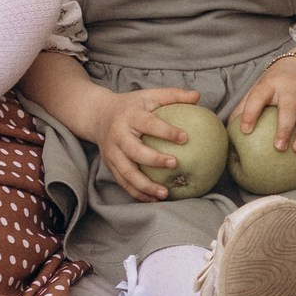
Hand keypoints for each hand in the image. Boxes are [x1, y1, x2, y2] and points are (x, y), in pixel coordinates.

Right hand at [97, 86, 204, 202]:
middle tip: (175, 164)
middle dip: (153, 160)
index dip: (166, 131)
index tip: (185, 137)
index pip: (148, 124)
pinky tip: (153, 199)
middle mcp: (118, 136)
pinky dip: (136, 193)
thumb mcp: (149, 95)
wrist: (97, 116)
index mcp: (130, 117)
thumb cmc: (131, 106)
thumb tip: (197, 96)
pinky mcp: (110, 165)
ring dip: (145, 185)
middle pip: (134, 151)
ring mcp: (112, 153)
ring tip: (164, 193)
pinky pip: (123, 182)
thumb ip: (173, 95)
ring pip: (126, 172)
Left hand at [233, 57, 295, 157]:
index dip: (251, 112)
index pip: (259, 96)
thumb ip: (244, 107)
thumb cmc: (275, 84)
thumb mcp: (259, 88)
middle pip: (289, 107)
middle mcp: (291, 88)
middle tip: (278, 147)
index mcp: (271, 84)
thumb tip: (227, 132)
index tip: (245, 130)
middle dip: (284, 127)